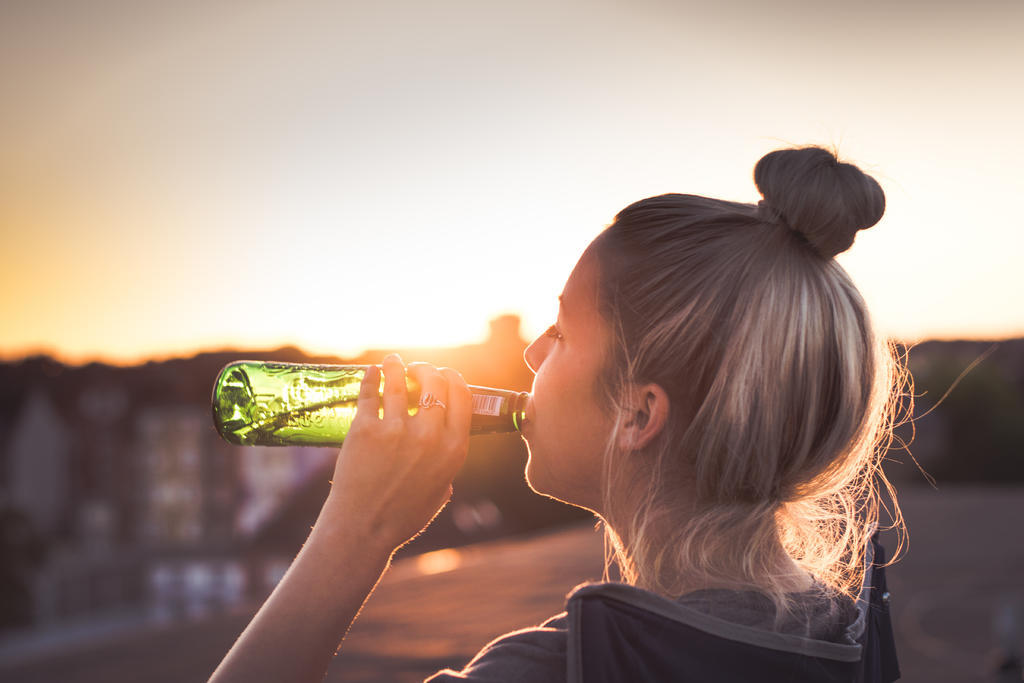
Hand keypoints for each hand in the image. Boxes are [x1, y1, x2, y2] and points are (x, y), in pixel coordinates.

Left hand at [321, 354, 471, 553]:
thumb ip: (446, 469)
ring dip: (397, 365)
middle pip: (435, 383)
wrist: (363, 530)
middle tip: (418, 368)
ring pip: (400, 382)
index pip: (463, 397)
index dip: (454, 379)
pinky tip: (371, 373)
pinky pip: (370, 393)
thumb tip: (445, 452)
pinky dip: (372, 378)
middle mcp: (430, 436)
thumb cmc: (401, 517)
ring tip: (393, 361)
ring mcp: (396, 431)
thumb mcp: (439, 492)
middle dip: (428, 369)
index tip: (446, 374)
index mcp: (454, 450)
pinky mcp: (365, 430)